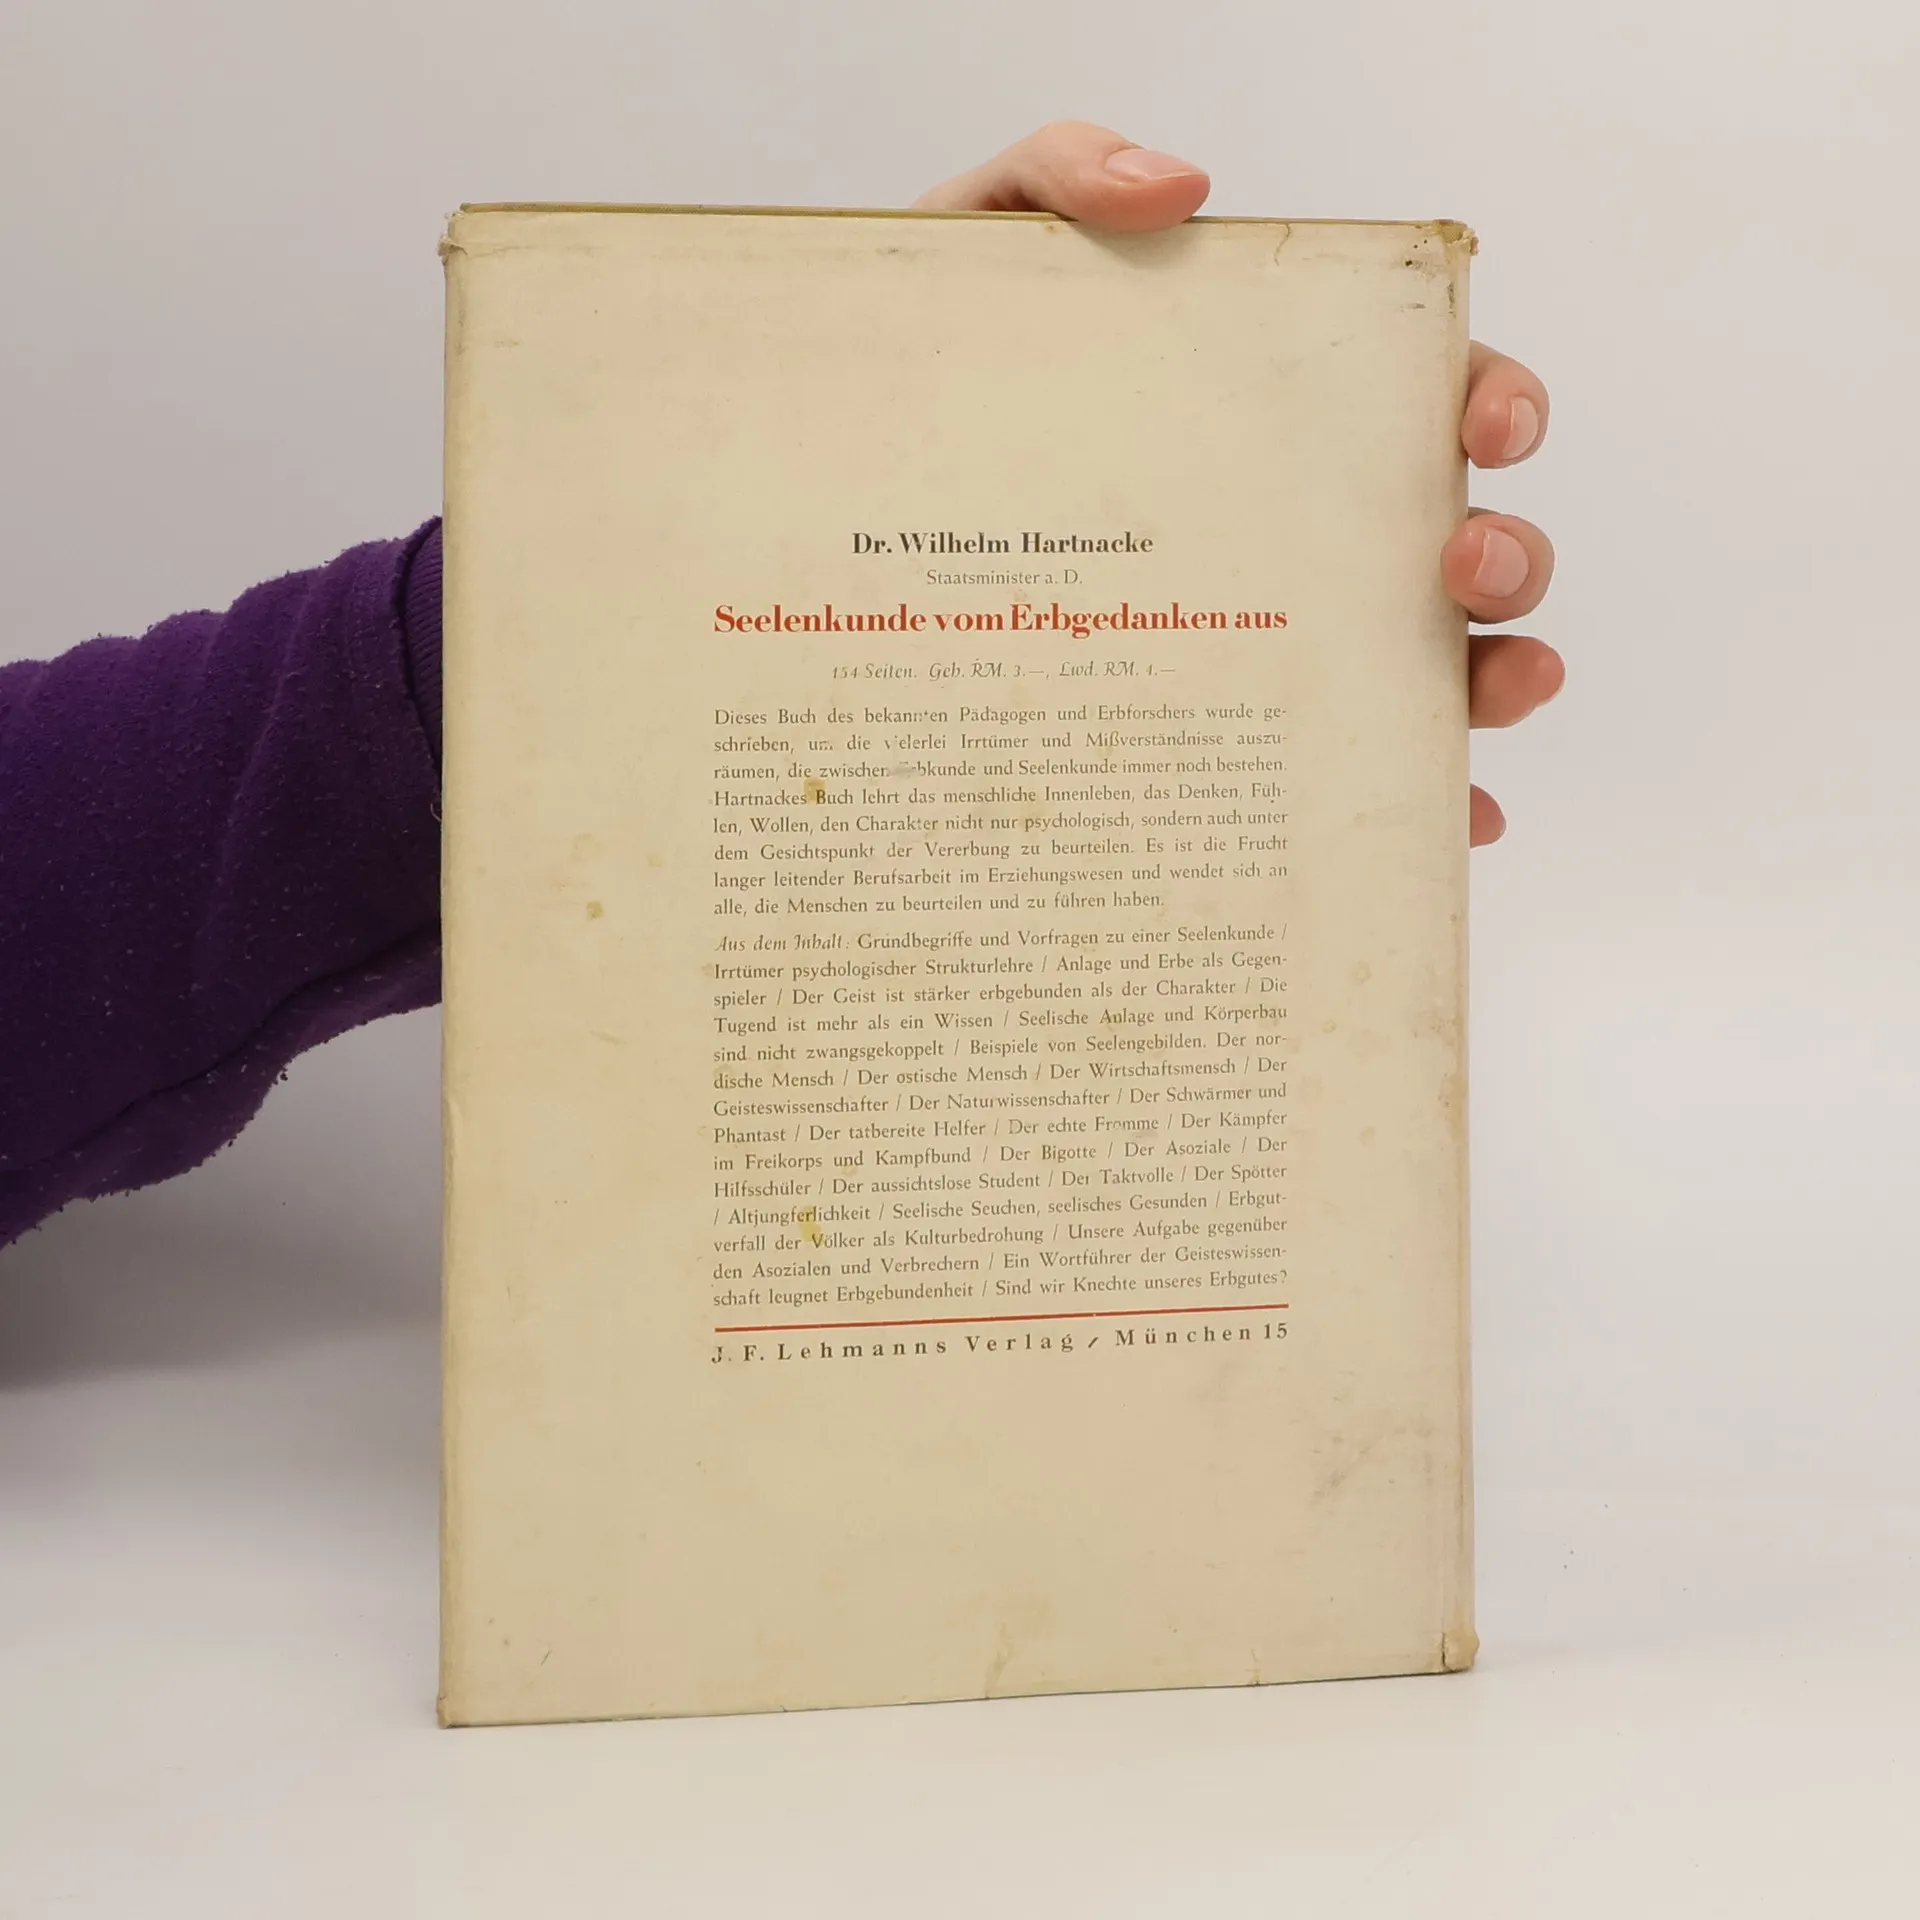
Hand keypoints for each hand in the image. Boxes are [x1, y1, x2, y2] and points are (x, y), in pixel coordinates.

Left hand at [917, 122, 1561, 846]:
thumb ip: (1060, 178)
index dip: (1491, 400)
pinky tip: (1444, 827)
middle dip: (1508, 555)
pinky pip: (1355, 780)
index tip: (1483, 424)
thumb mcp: (973, 252)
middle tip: (1461, 565)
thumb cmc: (936, 379)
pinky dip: (1421, 806)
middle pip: (1462, 540)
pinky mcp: (1228, 733)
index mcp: (1276, 414)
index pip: (1425, 394)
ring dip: (1494, 681)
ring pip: (1438, 667)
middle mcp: (1303, 530)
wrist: (840, 494)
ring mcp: (1277, 637)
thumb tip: (1177, 183)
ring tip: (1486, 692)